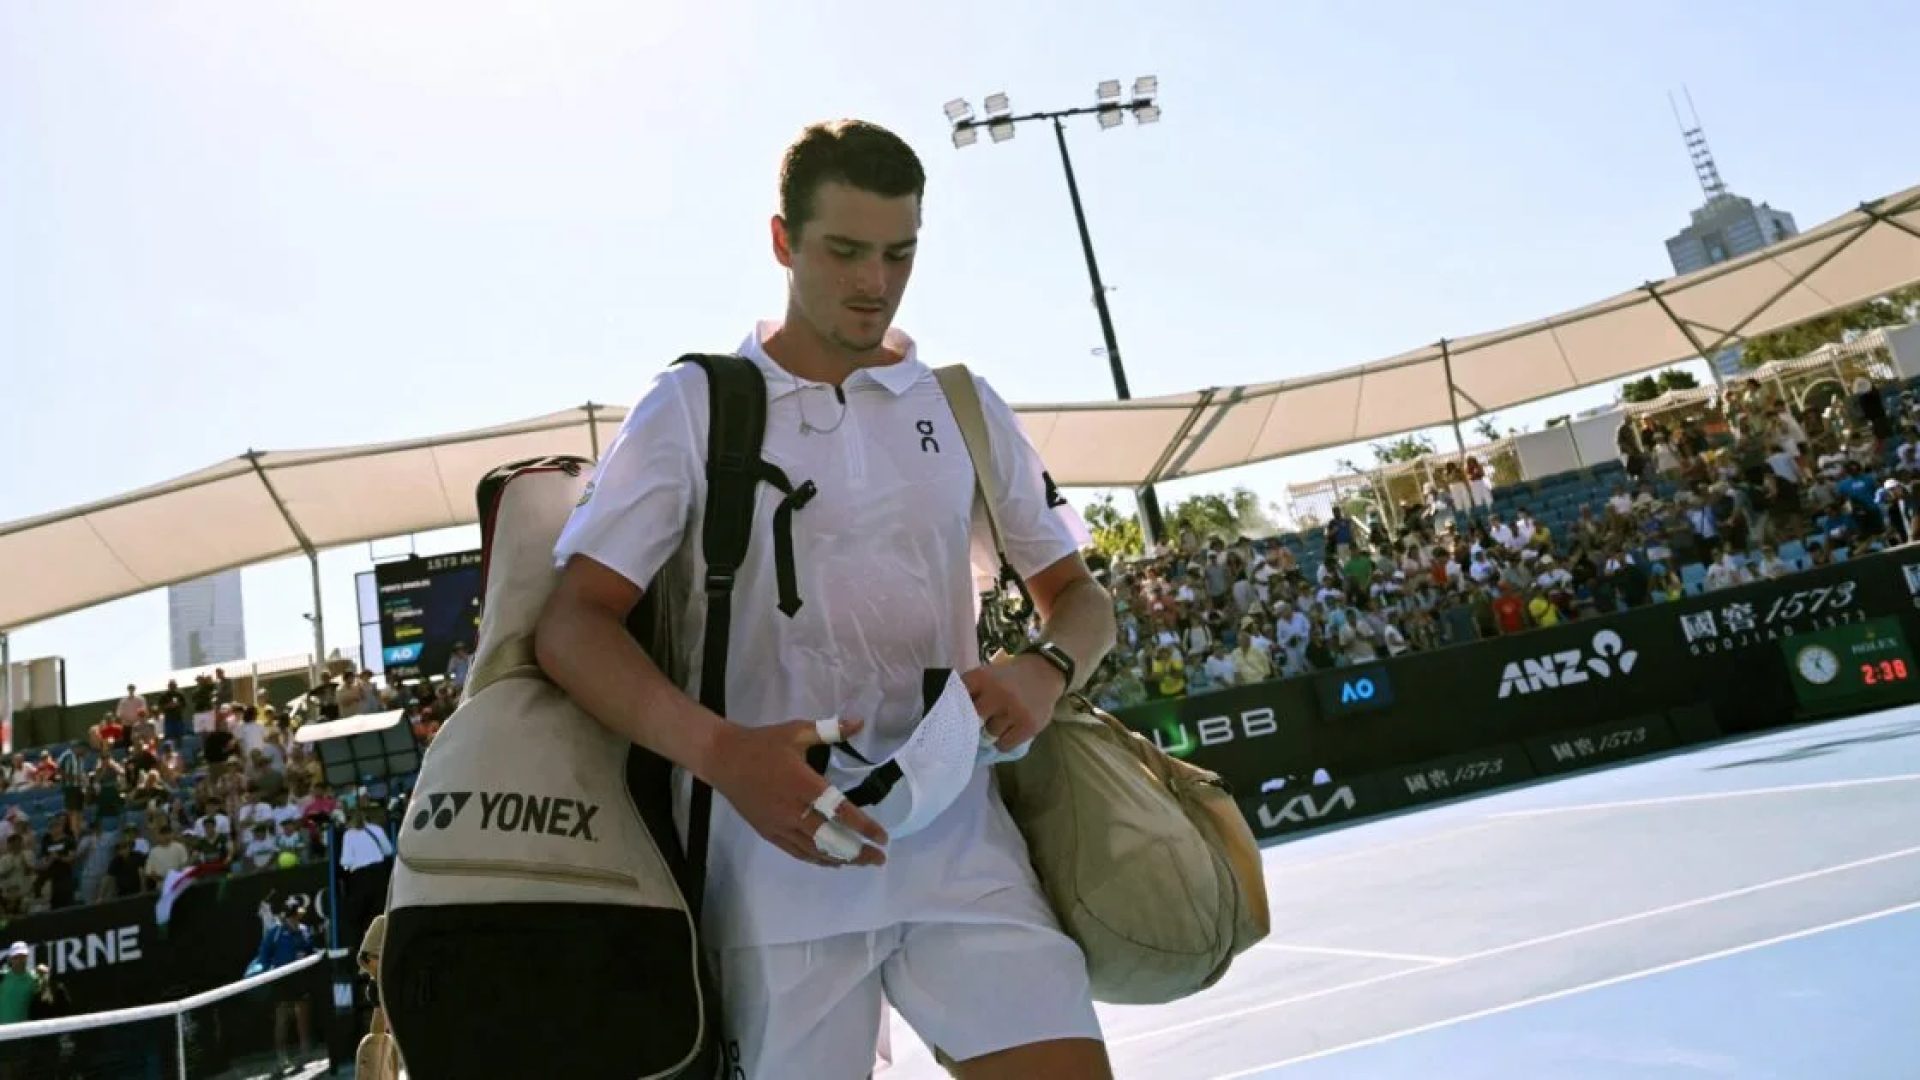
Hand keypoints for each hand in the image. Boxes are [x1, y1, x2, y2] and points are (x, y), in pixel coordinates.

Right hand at [704, 718, 887, 868]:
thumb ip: (830, 730)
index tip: (883, 837)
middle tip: (879, 859)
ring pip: (814, 850)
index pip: (840, 811)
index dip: (863, 827)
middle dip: (857, 852)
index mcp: (804, 784)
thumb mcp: (797, 731)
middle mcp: (793, 810)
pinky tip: (831, 861)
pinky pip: (796, 851)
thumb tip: (859, 722)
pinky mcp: (768, 832)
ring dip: (840, 859)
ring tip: (860, 862)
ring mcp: (779, 824)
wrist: (723, 758)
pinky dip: (816, 859)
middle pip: (830, 839)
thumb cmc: (763, 744)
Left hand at [963, 655, 1067, 753]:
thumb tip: (953, 719)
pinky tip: (1010, 730)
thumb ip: (972, 692)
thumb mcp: (988, 675)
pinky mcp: (1028, 725)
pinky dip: (1004, 741)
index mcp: (982, 678)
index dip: (956, 708)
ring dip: (993, 731)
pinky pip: (1004, 744)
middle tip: (981, 720)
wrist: (1045, 672)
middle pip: (972, 720)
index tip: (957, 715)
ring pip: (990, 734)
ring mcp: (1014, 710)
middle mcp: (998, 693)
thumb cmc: (1009, 678)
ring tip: (1002, 721)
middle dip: (975, 722)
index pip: (958, 699)